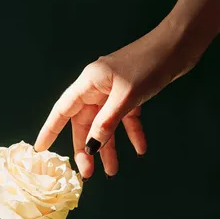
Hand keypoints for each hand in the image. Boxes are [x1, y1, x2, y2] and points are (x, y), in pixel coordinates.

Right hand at [34, 18, 200, 178]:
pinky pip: (125, 118)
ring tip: (112, 170)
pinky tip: (140, 149)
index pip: (62, 110)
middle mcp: (98, 88)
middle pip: (85, 122)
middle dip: (86, 148)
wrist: (179, 45)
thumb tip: (91, 146)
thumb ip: (107, 123)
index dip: (50, 130)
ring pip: (105, 124)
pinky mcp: (131, 94)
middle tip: (88, 173)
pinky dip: (131, 133)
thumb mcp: (126, 97)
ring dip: (109, 147)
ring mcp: (114, 91)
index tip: (40, 149)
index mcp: (89, 83)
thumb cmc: (149, 65)